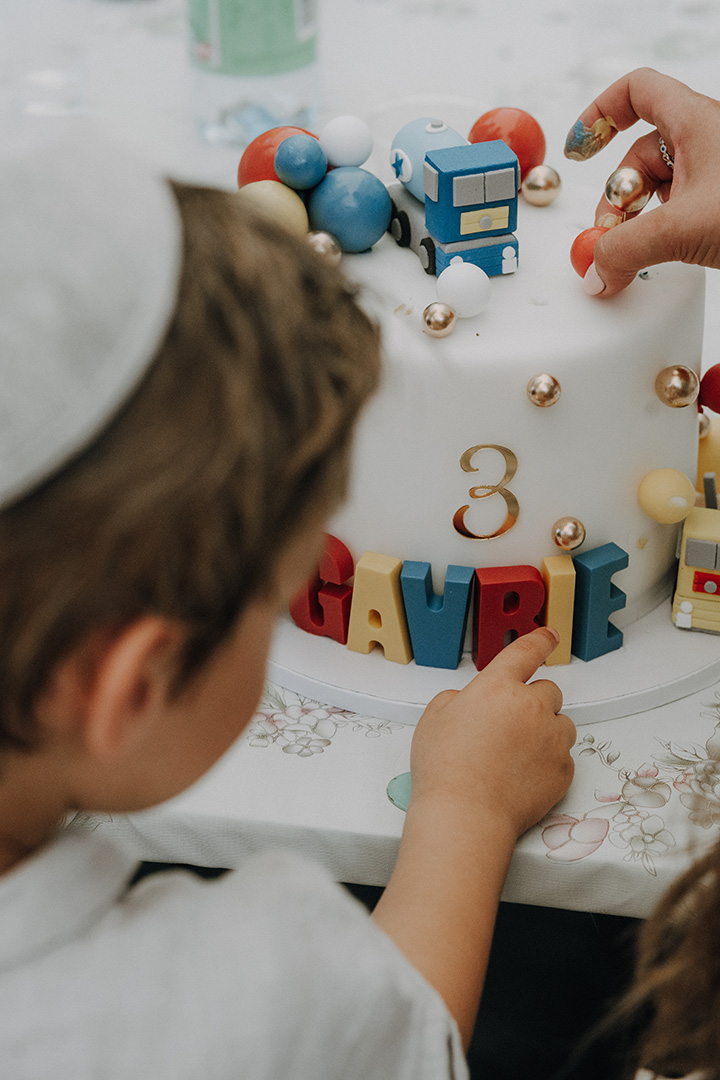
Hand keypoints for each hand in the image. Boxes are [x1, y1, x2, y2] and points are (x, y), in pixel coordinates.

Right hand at [409, 627, 575, 839]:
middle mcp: (531, 707)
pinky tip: (522, 776)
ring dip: (545, 732)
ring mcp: (552, 739)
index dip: (540, 640)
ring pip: (561, 724)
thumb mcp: (434, 719)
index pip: (526, 652)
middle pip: (548, 691)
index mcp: (497, 687)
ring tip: (515, 756)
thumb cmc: (445, 770)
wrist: (466, 815)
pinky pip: (563, 757)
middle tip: (510, 727)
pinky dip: (549, 762)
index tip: (550, 635)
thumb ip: (456, 700)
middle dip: (533, 704)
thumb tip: (467, 704)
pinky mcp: (564, 770)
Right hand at [564, 67, 719, 296]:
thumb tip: (597, 269)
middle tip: (609, 233)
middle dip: (615, 196)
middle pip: (639, 154)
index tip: (579, 148)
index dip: (600, 113)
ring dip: (635, 220)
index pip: (637, 92)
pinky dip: (659, 232)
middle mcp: (707, 141)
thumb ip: (624, 250)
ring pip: (659, 187)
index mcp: (696, 121)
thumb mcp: (681, 230)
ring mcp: (717, 174)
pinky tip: (658, 255)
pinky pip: (679, 210)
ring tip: (632, 252)